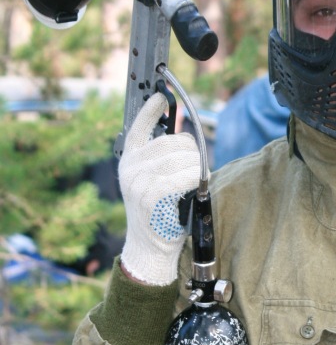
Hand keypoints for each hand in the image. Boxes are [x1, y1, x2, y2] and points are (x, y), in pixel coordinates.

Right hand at [119, 92, 200, 285]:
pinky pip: (186, 175)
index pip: (139, 125)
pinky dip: (196, 181)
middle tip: (192, 176)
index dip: (152, 108)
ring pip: (185, 157)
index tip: (164, 95)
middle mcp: (130, 165)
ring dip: (197, 171)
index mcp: (129, 159)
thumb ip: (163, 158)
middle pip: (176, 141)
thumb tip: (184, 134)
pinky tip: (191, 191)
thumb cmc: (159, 215)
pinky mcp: (151, 192)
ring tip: (189, 188)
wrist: (149, 249)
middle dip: (193, 156)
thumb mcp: (156, 181)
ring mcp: (139, 178)